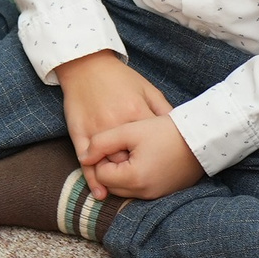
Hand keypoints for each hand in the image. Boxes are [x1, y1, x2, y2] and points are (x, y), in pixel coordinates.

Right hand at [52, 49, 174, 196]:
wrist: (86, 64)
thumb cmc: (120, 78)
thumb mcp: (148, 89)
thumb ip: (164, 110)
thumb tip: (179, 131)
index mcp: (137, 113)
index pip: (151, 146)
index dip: (158, 161)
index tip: (163, 168)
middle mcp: (116, 122)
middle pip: (130, 159)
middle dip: (138, 171)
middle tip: (146, 182)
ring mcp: (96, 128)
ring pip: (108, 163)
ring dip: (117, 179)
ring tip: (127, 189)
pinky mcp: (79, 131)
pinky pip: (86, 160)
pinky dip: (93, 179)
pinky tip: (101, 193)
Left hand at [77, 113, 203, 200]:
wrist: (201, 139)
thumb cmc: (165, 131)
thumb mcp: (130, 130)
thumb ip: (101, 143)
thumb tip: (84, 157)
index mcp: (134, 178)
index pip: (100, 174)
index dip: (102, 156)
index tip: (113, 141)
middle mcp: (145, 193)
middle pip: (111, 185)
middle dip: (110, 167)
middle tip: (121, 146)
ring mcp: (156, 195)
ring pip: (124, 188)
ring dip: (121, 173)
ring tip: (132, 151)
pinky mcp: (165, 192)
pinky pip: (140, 188)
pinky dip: (135, 177)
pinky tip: (142, 158)